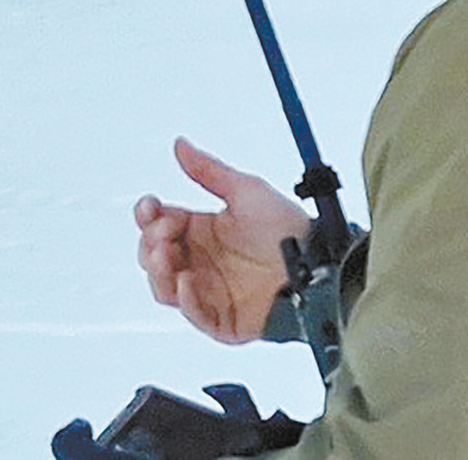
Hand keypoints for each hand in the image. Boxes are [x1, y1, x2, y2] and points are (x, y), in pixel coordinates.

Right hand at [133, 137, 310, 343]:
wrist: (318, 265)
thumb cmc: (289, 230)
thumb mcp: (246, 191)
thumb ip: (209, 171)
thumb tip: (182, 146)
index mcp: (203, 231)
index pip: (159, 225)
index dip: (149, 216)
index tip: (151, 207)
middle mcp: (202, 262)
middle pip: (154, 258)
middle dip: (150, 244)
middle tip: (163, 235)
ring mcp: (210, 292)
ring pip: (165, 288)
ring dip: (158, 272)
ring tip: (167, 257)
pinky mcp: (223, 320)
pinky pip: (194, 315)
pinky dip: (185, 300)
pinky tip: (187, 281)